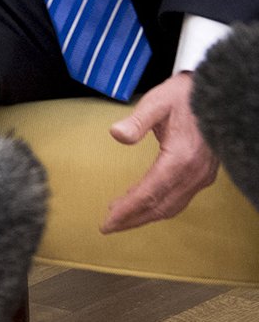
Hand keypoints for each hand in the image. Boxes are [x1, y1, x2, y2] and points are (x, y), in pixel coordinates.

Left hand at [101, 72, 218, 232]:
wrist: (215, 95)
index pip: (149, 193)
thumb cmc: (182, 96)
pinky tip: (146, 204)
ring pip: (172, 206)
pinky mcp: (204, 175)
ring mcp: (201, 177)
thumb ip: (136, 121)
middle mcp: (193, 174)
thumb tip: (115, 134)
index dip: (128, 209)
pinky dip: (160, 207)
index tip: (107, 220)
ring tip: (121, 219)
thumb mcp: (156, 103)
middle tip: (108, 227)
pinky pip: (180, 199)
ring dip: (146, 215)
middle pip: (160, 206)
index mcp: (180, 159)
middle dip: (133, 219)